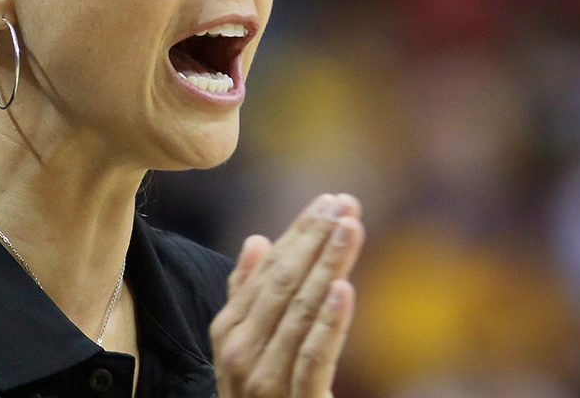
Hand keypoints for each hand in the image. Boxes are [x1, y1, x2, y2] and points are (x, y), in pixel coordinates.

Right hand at [210, 194, 364, 397]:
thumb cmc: (257, 395)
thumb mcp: (246, 344)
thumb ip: (247, 294)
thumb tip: (257, 240)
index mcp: (229, 329)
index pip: (268, 269)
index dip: (299, 232)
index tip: (329, 201)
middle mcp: (240, 350)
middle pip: (284, 283)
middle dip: (316, 239)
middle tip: (344, 204)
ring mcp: (264, 379)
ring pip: (301, 311)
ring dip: (328, 265)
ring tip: (351, 229)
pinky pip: (313, 357)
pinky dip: (328, 322)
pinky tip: (343, 288)